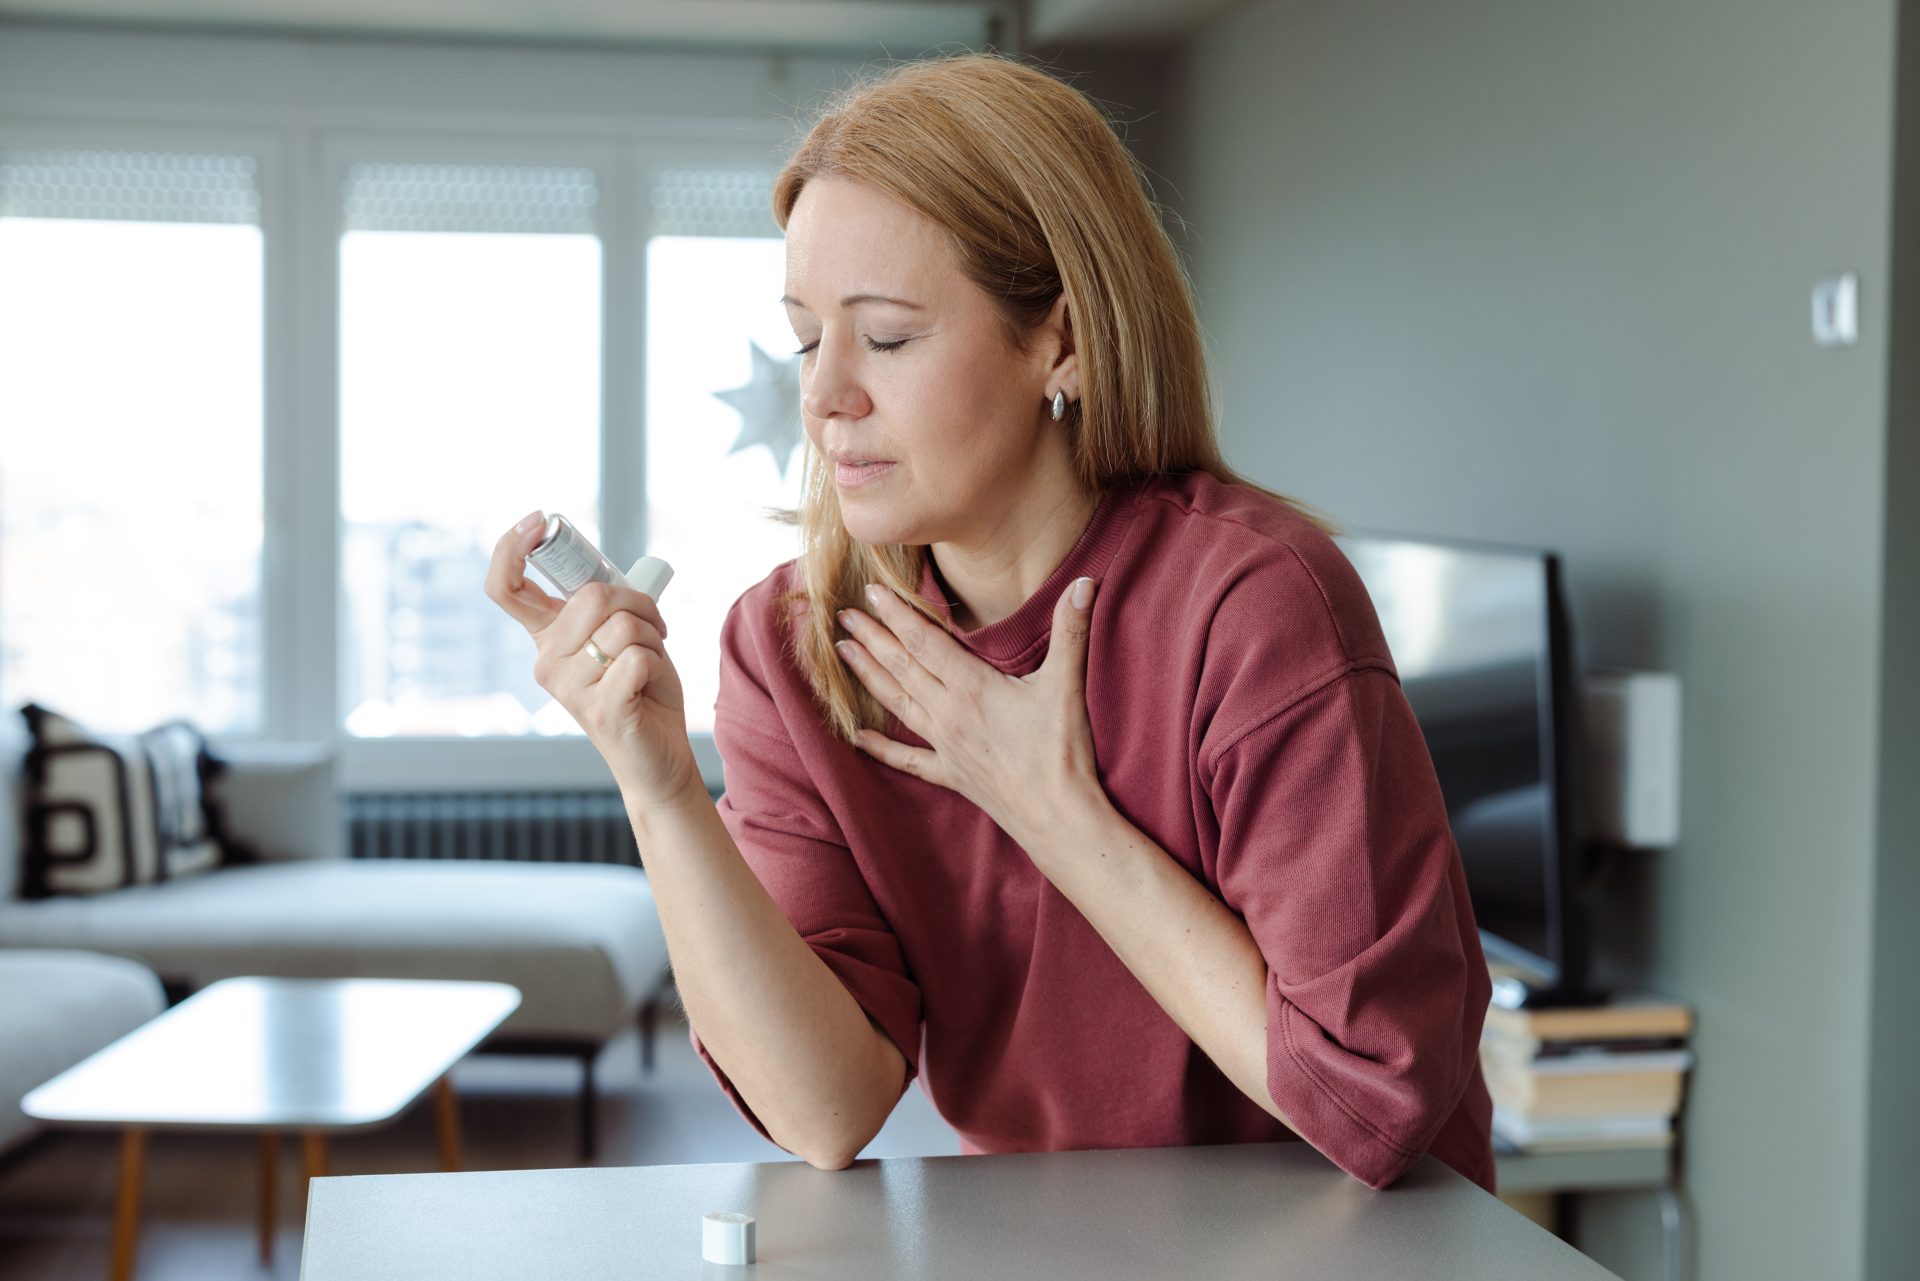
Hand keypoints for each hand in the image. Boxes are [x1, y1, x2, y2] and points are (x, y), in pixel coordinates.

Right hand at [484, 511, 699, 808]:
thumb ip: (604, 605)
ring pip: (622, 626)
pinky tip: (648, 688)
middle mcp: (546, 661)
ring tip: (649, 663)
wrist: (658, 756)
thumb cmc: (641, 689)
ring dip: (652, 637)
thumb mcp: (617, 635)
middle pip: (592, 596)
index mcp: (547, 638)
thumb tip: (606, 577)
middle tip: (652, 628)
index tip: (536, 520)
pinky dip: (657, 665)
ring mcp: (569, 688)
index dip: (510, 547)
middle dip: (638, 602)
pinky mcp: (600, 710)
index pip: (505, 587)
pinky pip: (637, 658)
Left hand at [834, 576, 1103, 847]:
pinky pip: (908, 759)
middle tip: (843, 615)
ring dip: (868, 676)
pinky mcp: (950, 774)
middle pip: (902, 667)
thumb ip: (1072, 629)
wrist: (1058, 818)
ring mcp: (945, 746)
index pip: (925, 641)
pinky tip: (857, 737)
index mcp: (972, 688)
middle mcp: (949, 714)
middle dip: (871, 638)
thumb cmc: (1062, 753)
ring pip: (897, 703)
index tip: (873, 591)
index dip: (898, 614)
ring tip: (842, 654)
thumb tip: (1086, 582)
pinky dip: (881, 747)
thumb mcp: (1067, 685)